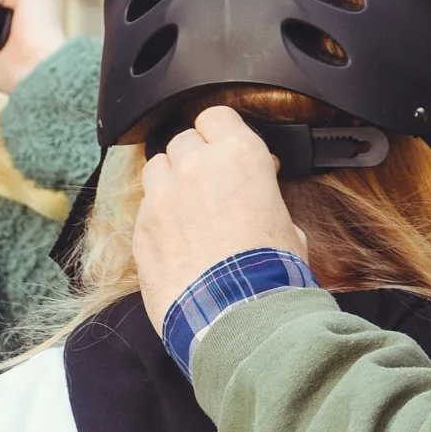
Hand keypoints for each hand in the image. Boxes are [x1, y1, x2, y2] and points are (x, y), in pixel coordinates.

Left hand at [134, 108, 307, 327]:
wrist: (235, 315)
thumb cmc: (268, 275)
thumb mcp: (288, 226)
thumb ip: (266, 198)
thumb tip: (262, 196)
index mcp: (239, 156)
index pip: (217, 116)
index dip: (222, 132)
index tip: (228, 148)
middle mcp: (195, 166)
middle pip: (184, 139)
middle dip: (196, 158)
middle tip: (212, 184)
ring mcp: (163, 195)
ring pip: (157, 166)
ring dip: (171, 180)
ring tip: (188, 208)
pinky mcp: (142, 226)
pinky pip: (145, 206)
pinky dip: (157, 215)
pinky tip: (175, 238)